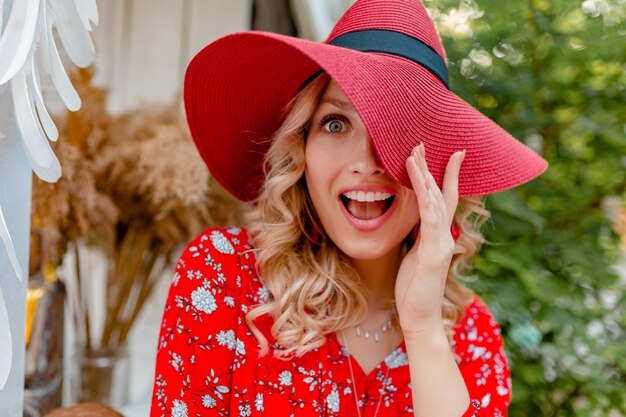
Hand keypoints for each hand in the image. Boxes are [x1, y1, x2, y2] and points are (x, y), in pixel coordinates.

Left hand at [395, 143, 464, 338]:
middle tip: (424, 142)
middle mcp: (443, 235)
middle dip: (433, 167)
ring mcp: (440, 243)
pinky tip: (419, 180)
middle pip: (441, 193)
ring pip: (435, 200)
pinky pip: (428, 218)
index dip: (446, 175)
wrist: (420, 317)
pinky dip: (425, 196)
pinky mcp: (432, 253)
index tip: (447, 153)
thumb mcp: (415, 256)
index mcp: (437, 235)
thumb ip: (420, 237)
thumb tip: (417, 221)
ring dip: (425, 175)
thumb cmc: (415, 289)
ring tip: (416, 152)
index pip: (444, 199)